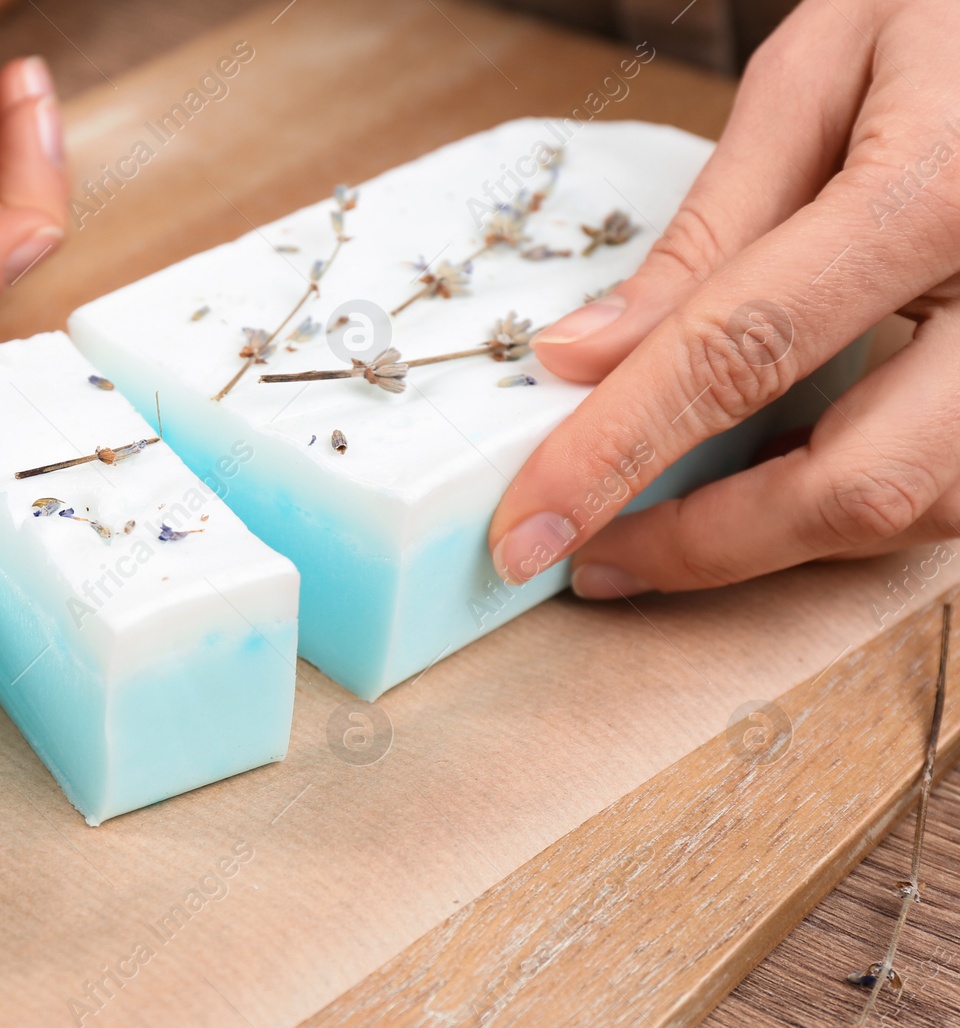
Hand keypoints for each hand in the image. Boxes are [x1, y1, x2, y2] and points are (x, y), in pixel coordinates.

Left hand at [487, 0, 959, 598]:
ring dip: (774, 539)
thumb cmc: (957, 13)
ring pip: (920, 513)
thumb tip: (584, 358)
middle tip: (589, 554)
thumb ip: (709, 228)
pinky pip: (954, 488)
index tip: (529, 526)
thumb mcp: (822, 72)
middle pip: (858, 484)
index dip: (621, 452)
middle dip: (704, 545)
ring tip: (661, 522)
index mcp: (941, 189)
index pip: (744, 353)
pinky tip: (765, 482)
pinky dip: (843, 504)